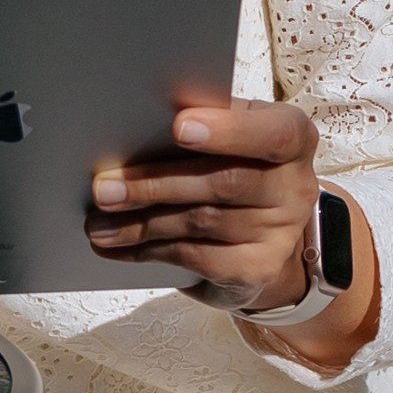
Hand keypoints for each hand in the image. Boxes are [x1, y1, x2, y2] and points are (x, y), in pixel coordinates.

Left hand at [86, 101, 376, 368]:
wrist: (264, 231)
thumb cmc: (234, 163)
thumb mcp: (228, 135)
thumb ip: (200, 123)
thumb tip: (129, 125)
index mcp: (292, 137)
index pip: (273, 133)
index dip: (228, 130)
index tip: (178, 127)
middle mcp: (295, 186)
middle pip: (224, 183)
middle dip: (156, 184)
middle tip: (103, 188)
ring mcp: (281, 233)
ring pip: (202, 223)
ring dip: (141, 224)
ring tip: (97, 223)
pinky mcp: (258, 270)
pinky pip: (197, 259)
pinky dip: (150, 251)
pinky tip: (117, 247)